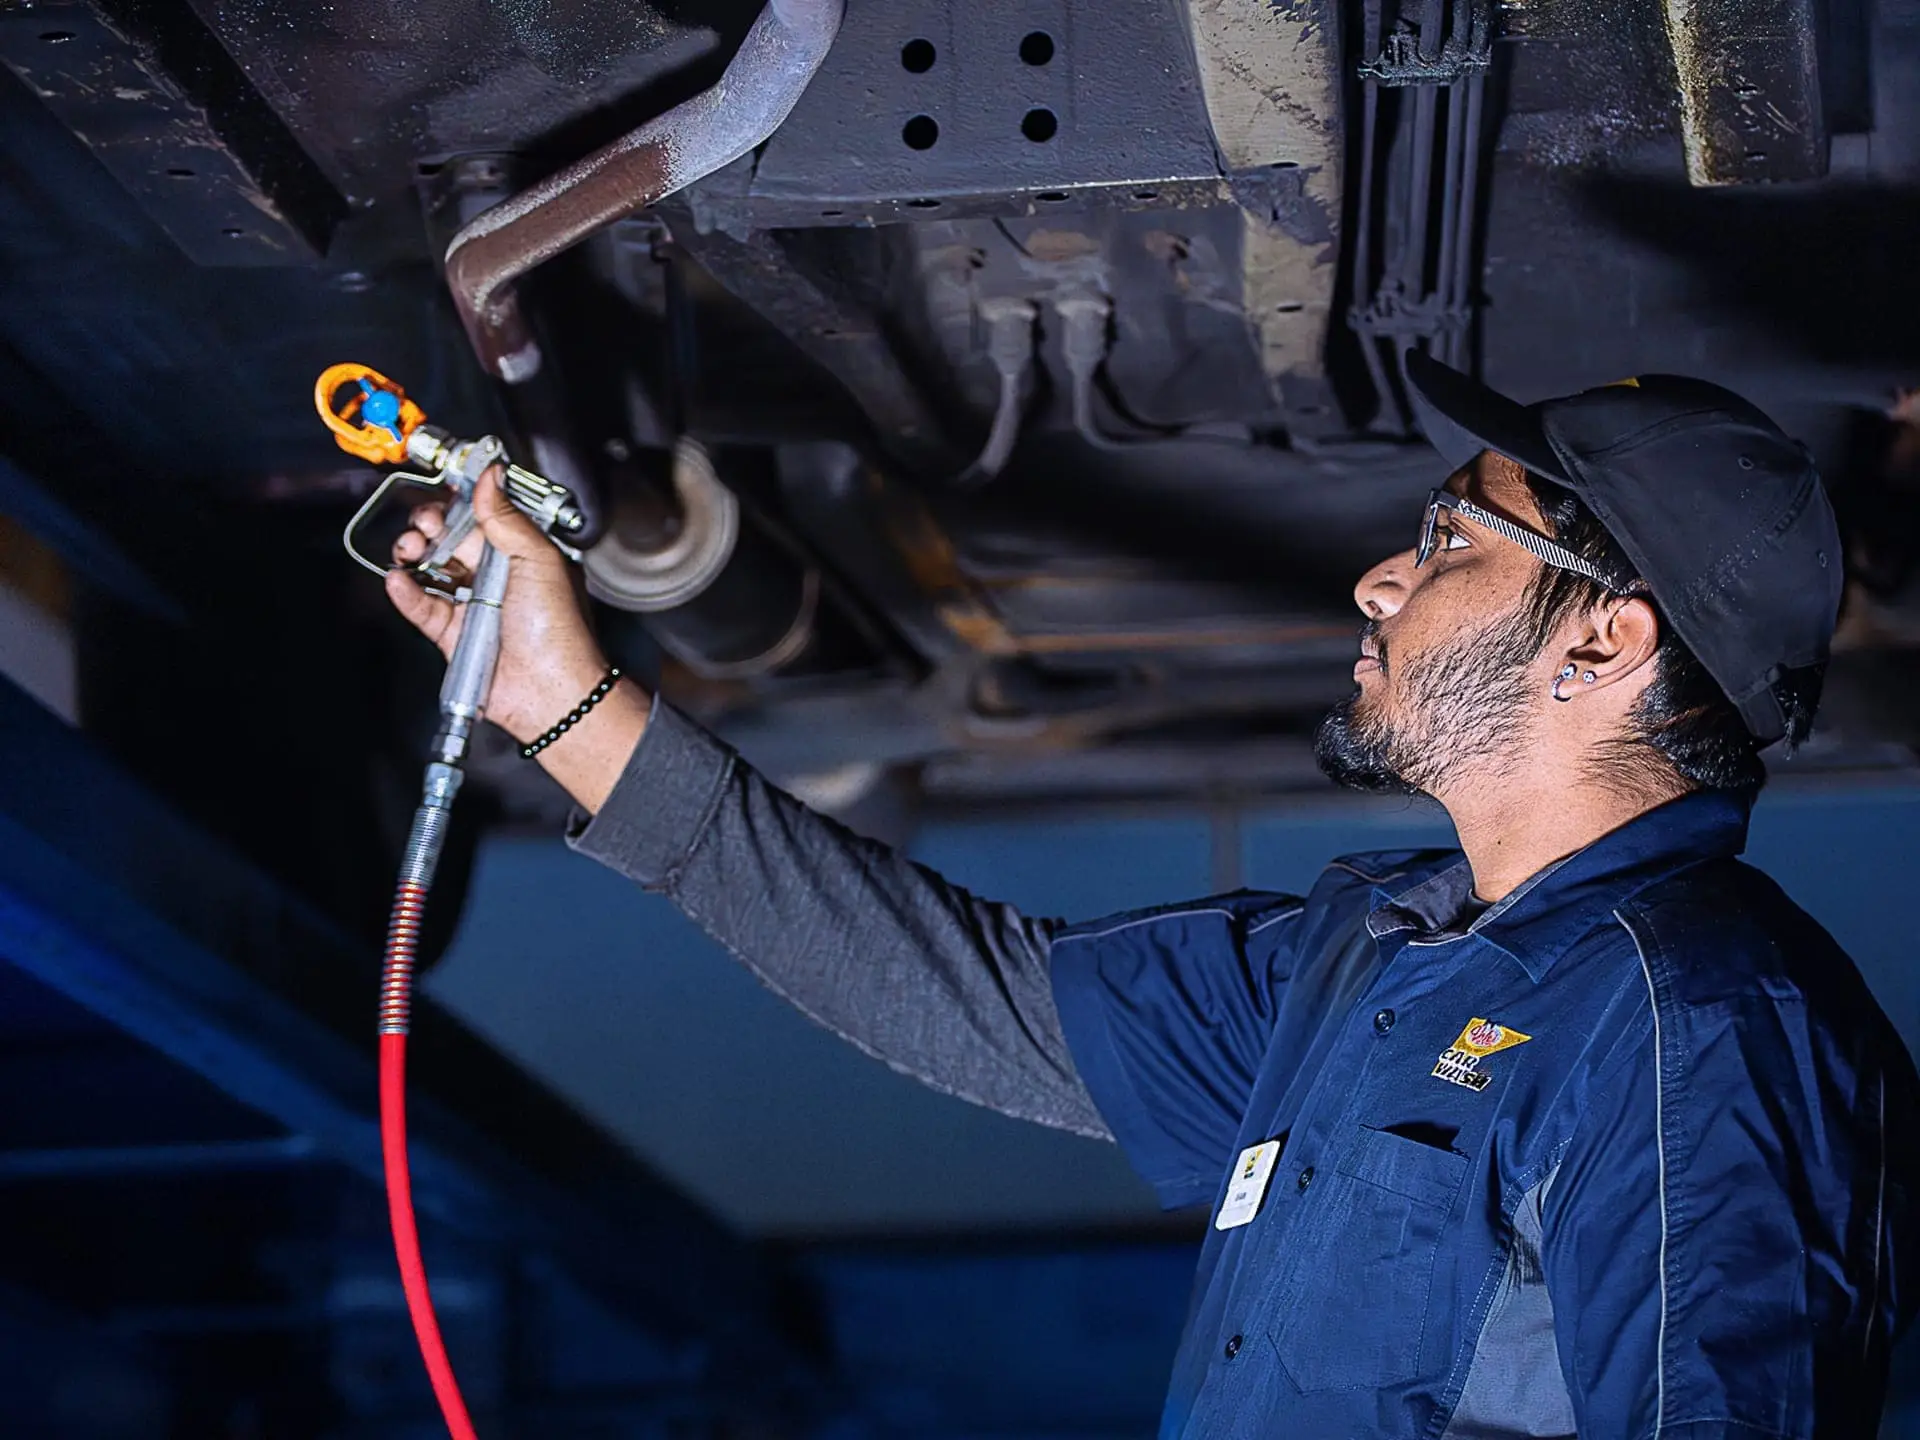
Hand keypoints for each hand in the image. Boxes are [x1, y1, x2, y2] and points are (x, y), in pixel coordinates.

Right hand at [385, 469, 649, 810]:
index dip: (460, 503)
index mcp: (521, 554)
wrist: (551, 688)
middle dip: (431, 525)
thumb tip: (491, 476)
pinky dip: (405, 591)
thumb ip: (507, 517)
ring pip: (430, 569)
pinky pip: (420, 606)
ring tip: (411, 550)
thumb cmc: (558, 627)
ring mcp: (472, 605)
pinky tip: (399, 579)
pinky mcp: (452, 633)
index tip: (444, 490)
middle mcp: (495, 577)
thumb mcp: (538, 558)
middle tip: (426, 524)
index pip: (483, 518)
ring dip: (413, 553)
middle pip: (450, 540)